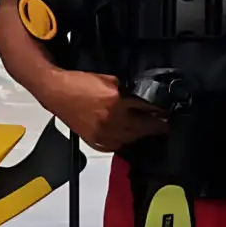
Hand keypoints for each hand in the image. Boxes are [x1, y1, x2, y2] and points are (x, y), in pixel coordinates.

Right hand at [42, 70, 172, 153]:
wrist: (57, 93)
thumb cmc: (78, 84)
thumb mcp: (110, 80)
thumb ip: (127, 91)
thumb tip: (141, 99)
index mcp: (116, 101)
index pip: (147, 108)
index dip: (161, 111)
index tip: (168, 113)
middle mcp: (111, 120)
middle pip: (144, 127)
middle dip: (157, 126)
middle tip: (166, 124)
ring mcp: (104, 134)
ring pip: (132, 139)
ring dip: (142, 134)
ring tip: (148, 129)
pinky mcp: (96, 142)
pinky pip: (118, 146)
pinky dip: (125, 140)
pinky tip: (128, 134)